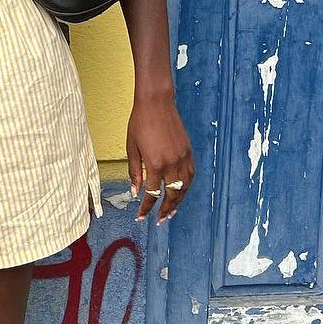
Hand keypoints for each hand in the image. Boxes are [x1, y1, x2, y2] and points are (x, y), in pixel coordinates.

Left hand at [127, 94, 193, 224]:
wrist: (157, 102)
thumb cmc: (139, 123)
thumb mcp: (131, 148)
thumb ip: (134, 172)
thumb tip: (135, 192)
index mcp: (155, 164)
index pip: (152, 194)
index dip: (146, 208)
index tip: (141, 217)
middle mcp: (172, 163)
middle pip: (171, 195)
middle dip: (165, 210)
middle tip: (160, 221)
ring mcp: (183, 157)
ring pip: (184, 187)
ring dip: (178, 202)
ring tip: (172, 212)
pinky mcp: (188, 151)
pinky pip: (190, 175)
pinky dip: (186, 187)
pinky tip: (180, 192)